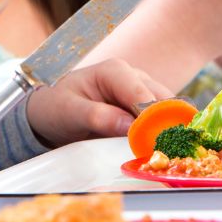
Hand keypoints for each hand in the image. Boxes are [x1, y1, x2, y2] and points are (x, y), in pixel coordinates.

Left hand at [26, 59, 172, 147]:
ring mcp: (143, 91)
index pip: (141, 94)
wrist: (51, 111)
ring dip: (168, 128)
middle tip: (165, 149)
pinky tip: (162, 147)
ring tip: (165, 150)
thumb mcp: (69, 112)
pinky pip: (164, 118)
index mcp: (115, 71)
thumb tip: (130, 127)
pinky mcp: (147, 106)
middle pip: (163, 99)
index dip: (152, 117)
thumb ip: (98, 117)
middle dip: (166, 123)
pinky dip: (164, 132)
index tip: (154, 141)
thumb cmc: (57, 107)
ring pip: (169, 108)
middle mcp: (134, 77)